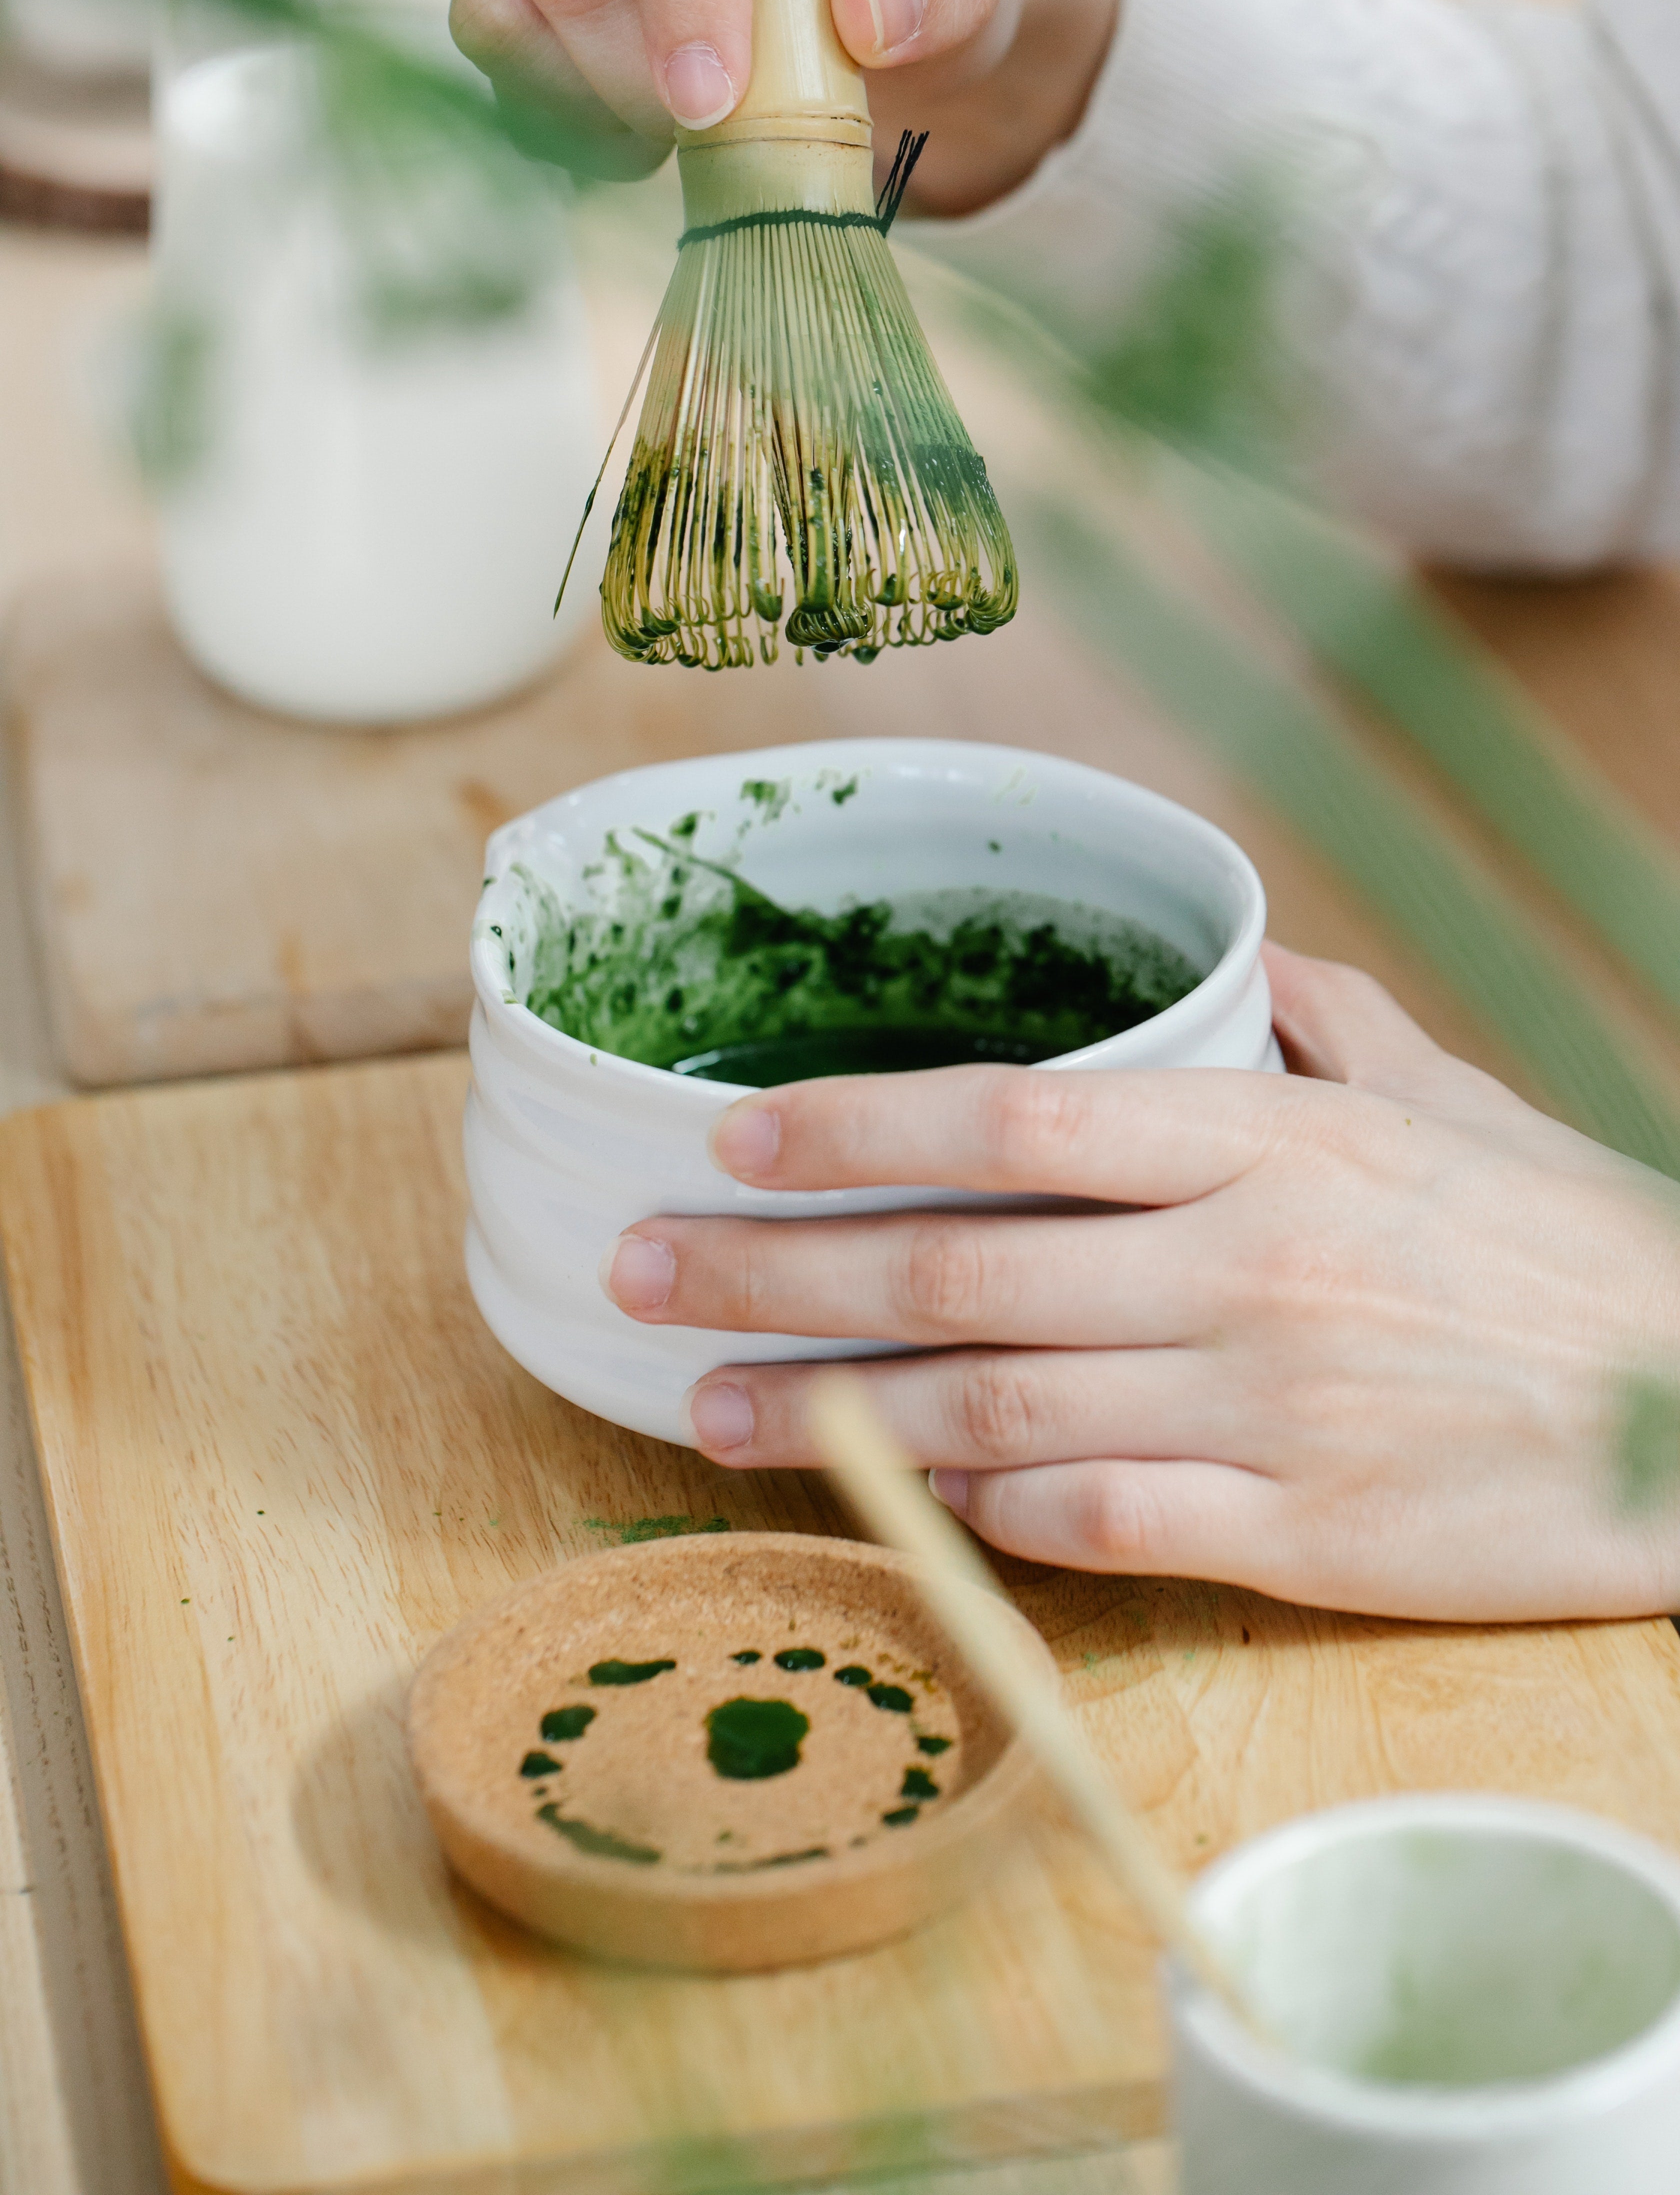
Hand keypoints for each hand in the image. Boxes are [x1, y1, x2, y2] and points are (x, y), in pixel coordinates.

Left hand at [604, 945, 1679, 1620]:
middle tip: (638, 1275)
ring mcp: (1268, 1409)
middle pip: (957, 1267)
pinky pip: (1094, 1523)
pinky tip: (888, 1496)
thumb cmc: (1572, 1247)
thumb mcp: (1456, 1101)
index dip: (851, 1127)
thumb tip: (1227, 956)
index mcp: (1273, 1141)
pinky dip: (978, 1511)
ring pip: (993, 1405)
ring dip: (824, 1410)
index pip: (1013, 1115)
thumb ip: (1324, 1020)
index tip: (729, 1141)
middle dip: (772, 1271)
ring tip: (700, 1403)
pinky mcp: (1303, 1538)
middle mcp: (1247, 1266)